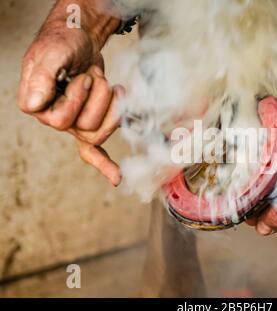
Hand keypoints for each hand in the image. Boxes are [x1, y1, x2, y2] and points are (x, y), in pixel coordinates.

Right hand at [18, 1, 121, 185]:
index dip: (77, 99)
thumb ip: (42, 76)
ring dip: (111, 104)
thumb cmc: (63, 43)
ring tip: (106, 82)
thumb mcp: (53, 52)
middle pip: (86, 127)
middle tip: (93, 76)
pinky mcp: (89, 123)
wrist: (79, 39)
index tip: (81, 76)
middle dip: (99, 98)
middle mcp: (52, 118)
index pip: (60, 119)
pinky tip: (116, 178)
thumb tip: (34, 106)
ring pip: (100, 131)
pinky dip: (104, 165)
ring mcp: (72, 123)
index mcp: (36, 104)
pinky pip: (94, 151)